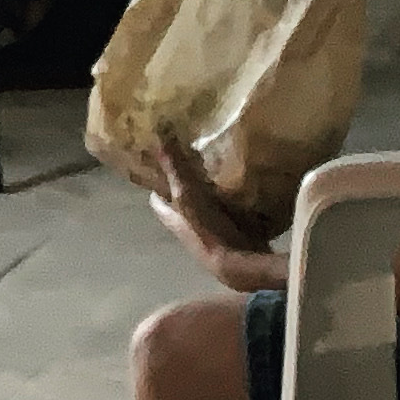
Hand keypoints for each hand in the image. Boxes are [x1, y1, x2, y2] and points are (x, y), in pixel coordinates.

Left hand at [153, 136, 285, 292]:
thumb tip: (158, 136)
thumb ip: (175, 169)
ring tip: (221, 172)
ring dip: (210, 196)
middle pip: (180, 206)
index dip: (155, 184)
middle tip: (195, 163)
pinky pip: (229, 218)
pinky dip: (232, 206)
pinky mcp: (231, 239)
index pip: (156, 200)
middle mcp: (186, 230)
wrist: (239, 264)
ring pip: (204, 212)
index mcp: (172, 219)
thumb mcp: (187, 195)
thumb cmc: (207, 230)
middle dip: (185, 187)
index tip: (161, 165)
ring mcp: (209, 236)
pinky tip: (243, 192)